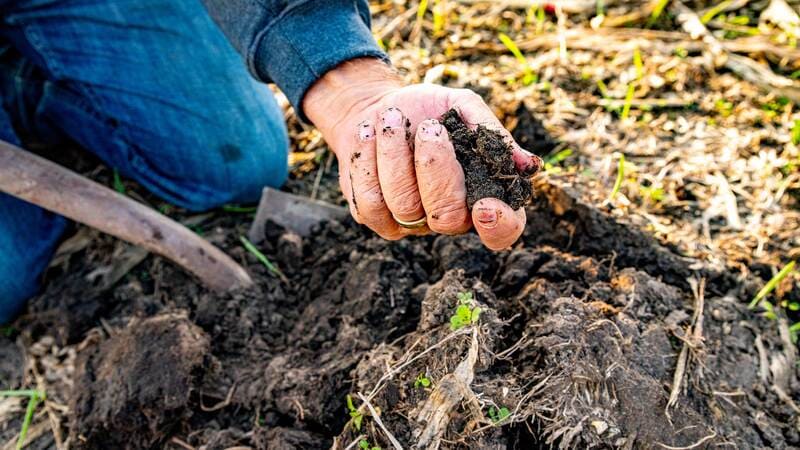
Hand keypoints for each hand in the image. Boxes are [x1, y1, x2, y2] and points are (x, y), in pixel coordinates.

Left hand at [304, 58, 539, 249]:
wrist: (378, 109)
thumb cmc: (429, 110)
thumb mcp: (463, 107)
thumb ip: (491, 132)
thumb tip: (526, 164)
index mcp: (482, 194)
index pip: (501, 232)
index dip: (498, 226)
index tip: (486, 204)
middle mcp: (449, 217)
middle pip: (447, 217)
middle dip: (436, 168)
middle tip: (428, 127)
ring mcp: (411, 222)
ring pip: (405, 206)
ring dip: (395, 155)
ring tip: (392, 118)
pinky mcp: (376, 218)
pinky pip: (371, 202)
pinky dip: (367, 160)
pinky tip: (368, 133)